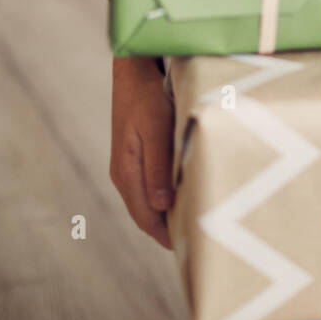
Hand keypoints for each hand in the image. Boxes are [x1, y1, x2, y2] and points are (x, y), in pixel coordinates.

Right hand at [110, 56, 174, 249]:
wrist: (134, 70)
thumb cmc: (147, 96)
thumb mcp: (155, 128)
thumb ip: (157, 167)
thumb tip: (161, 206)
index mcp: (126, 173)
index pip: (145, 218)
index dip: (165, 236)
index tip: (190, 250)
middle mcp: (124, 174)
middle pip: (145, 215)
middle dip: (167, 232)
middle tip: (196, 244)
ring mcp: (128, 165)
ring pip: (147, 202)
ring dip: (166, 216)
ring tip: (193, 226)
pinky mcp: (135, 155)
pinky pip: (149, 187)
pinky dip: (164, 199)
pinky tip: (183, 197)